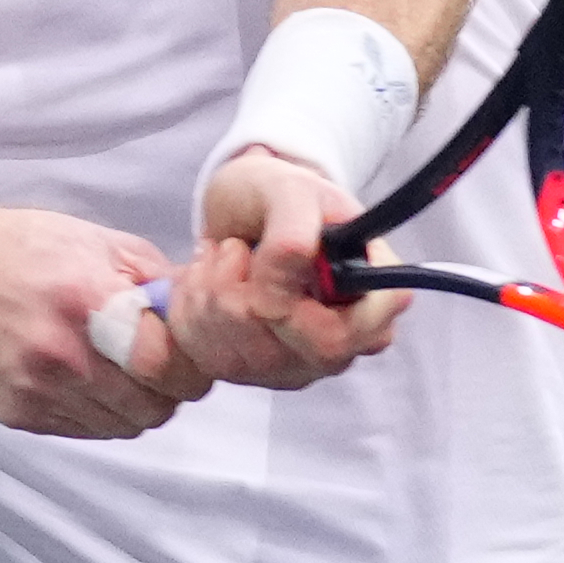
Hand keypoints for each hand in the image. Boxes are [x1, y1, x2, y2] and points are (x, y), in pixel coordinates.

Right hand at [0, 207, 212, 437]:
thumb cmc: (21, 251)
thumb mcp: (98, 243)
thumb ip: (156, 281)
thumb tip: (206, 311)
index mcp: (87, 299)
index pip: (169, 365)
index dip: (191, 363)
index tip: (188, 351)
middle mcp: (61, 353)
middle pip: (154, 406)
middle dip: (169, 387)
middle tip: (159, 360)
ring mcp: (36, 390)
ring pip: (124, 426)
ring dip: (136, 402)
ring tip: (119, 366)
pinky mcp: (18, 415)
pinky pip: (87, 432)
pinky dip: (100, 413)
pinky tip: (87, 378)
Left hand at [167, 147, 404, 389]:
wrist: (244, 210)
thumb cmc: (279, 197)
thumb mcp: (291, 190)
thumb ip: (296, 226)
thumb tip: (292, 261)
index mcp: (372, 301)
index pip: (336, 339)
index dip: (287, 309)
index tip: (261, 260)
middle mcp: (342, 345)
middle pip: (278, 355)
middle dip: (236, 296)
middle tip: (233, 249)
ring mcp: (297, 364)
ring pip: (235, 359)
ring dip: (209, 295)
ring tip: (221, 256)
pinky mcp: (252, 372)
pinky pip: (206, 359)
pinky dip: (191, 311)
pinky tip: (206, 281)